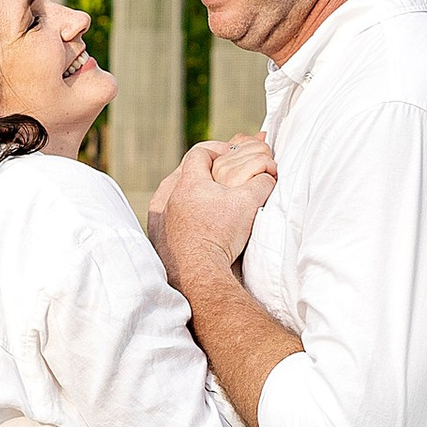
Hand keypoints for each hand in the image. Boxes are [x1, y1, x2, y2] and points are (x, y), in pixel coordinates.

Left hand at [161, 137, 274, 284]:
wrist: (198, 275)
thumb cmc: (220, 237)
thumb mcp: (249, 205)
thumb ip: (262, 184)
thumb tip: (270, 176)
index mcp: (187, 182)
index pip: (200, 153)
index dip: (217, 151)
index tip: (230, 158)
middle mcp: (168, 197)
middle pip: (185, 172)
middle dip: (204, 172)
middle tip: (221, 176)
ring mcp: (160, 217)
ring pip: (174, 195)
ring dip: (191, 193)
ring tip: (209, 199)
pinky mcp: (156, 237)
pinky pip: (168, 216)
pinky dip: (181, 214)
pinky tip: (195, 221)